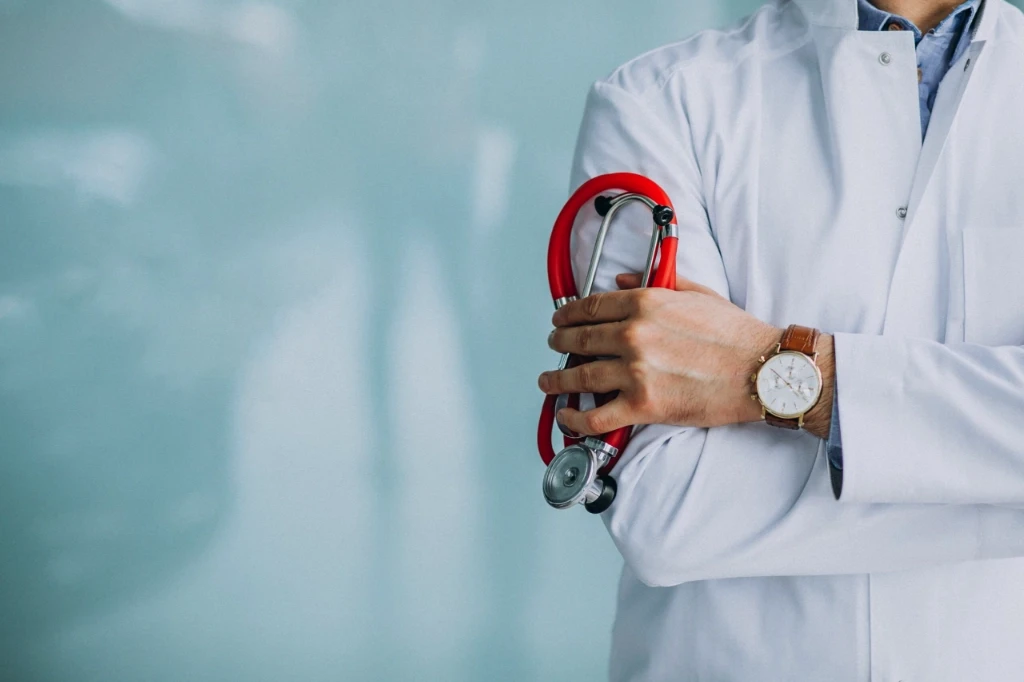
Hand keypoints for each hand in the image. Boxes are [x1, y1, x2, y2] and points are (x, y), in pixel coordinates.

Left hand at [538, 273, 782, 435]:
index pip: (592, 307)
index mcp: (645, 304)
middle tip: (554, 345)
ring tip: (549, 381)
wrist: (762, 371)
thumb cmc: (736, 335)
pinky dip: (575, 420)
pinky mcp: (643, 406)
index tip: (561, 319)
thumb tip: (623, 280)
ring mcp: (635, 372)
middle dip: (559, 342)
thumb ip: (656, 284)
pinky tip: (567, 416)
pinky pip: (596, 417)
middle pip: (579, 339)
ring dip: (557, 379)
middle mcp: (634, 335)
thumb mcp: (696, 294)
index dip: (569, 314)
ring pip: (579, 377)